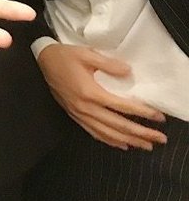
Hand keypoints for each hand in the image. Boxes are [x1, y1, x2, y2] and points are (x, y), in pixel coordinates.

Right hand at [37, 42, 166, 149]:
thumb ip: (108, 64)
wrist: (41, 60)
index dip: (142, 113)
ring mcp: (78, 113)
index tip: (159, 117)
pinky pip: (94, 132)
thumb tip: (129, 73)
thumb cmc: (65, 56)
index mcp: (89, 92)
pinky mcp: (74, 115)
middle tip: (159, 138)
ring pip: (107, 133)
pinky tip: (121, 145)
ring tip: (145, 146)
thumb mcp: (86, 54)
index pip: (122, 106)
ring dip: (128, 140)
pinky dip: (109, 140)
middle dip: (141, 133)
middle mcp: (85, 107)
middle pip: (117, 125)